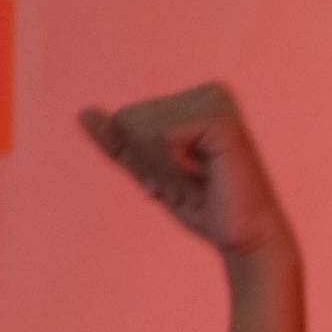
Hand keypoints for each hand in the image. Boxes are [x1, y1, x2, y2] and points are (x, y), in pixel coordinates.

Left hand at [79, 84, 290, 260]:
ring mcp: (217, 102)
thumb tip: (83, 113)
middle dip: (150, 164)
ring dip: (163, 170)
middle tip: (189, 185)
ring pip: (140, 128)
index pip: (126, 117)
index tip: (179, 180)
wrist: (247, 240)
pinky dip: (174, 169)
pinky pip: (160, 138)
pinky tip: (205, 179)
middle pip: (128, 119)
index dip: (141, 159)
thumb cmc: (206, 209)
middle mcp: (210, 92)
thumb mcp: (152, 173)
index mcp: (195, 99)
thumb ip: (120, 144)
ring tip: (197, 184)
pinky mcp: (221, 120)